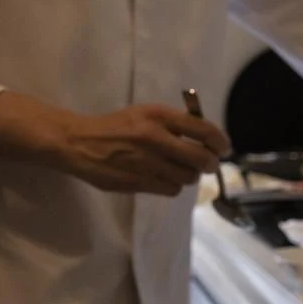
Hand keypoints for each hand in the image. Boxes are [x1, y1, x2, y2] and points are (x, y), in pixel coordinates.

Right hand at [0, 93, 231, 196]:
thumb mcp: (144, 114)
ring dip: (189, 176)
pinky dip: (172, 186)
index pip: (204, 130)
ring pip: (187, 178)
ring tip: (180, 170)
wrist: (78, 143)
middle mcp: (156, 139)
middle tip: (208, 164)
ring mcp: (147, 162)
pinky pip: (171, 190)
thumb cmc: (116, 126)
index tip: (224, 147)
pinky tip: (164, 179)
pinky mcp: (138, 182)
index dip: (220, 141)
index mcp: (159, 116)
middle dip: (210, 164)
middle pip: (201, 159)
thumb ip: (173, 123)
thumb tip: (206, 137)